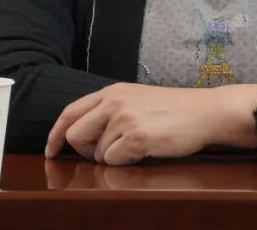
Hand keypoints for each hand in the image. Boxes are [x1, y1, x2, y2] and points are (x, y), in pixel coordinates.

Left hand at [45, 83, 220, 164]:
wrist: (206, 112)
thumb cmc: (173, 110)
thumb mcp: (136, 99)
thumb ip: (110, 110)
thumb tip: (82, 134)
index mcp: (112, 92)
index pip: (70, 112)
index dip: (55, 134)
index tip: (51, 151)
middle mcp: (114, 102)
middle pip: (74, 135)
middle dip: (84, 151)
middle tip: (106, 154)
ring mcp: (125, 119)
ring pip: (97, 153)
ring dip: (113, 157)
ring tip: (136, 147)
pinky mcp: (137, 137)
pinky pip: (114, 161)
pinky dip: (126, 163)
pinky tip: (144, 151)